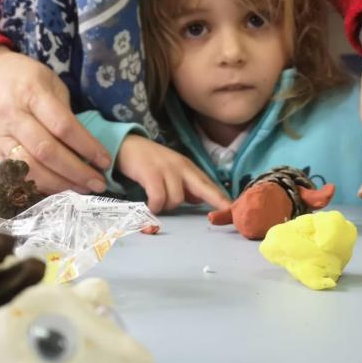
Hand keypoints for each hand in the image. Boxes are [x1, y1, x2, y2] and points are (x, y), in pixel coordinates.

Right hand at [0, 46, 110, 193]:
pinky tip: (60, 188)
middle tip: (99, 183)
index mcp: (30, 93)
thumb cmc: (22, 76)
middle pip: (46, 152)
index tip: (105, 161)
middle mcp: (12, 117)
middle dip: (76, 172)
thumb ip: (64, 111)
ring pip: (30, 168)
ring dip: (60, 184)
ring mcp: (0, 137)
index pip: (62, 125)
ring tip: (82, 189)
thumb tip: (85, 146)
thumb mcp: (49, 81)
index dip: (86, 146)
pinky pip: (18, 174)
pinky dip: (41, 184)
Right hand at [116, 135, 231, 213]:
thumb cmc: (150, 162)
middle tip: (215, 217)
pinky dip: (154, 206)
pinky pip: (159, 198)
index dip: (222, 198)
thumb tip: (198, 200)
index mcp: (188, 167)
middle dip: (214, 201)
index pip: (209, 184)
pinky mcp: (151, 174)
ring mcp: (167, 169)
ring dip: (166, 206)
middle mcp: (182, 167)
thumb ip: (185, 185)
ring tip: (156, 203)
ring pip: (177, 199)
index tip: (234, 210)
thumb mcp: (171, 171)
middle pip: (204, 187)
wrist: (127, 145)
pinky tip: (149, 205)